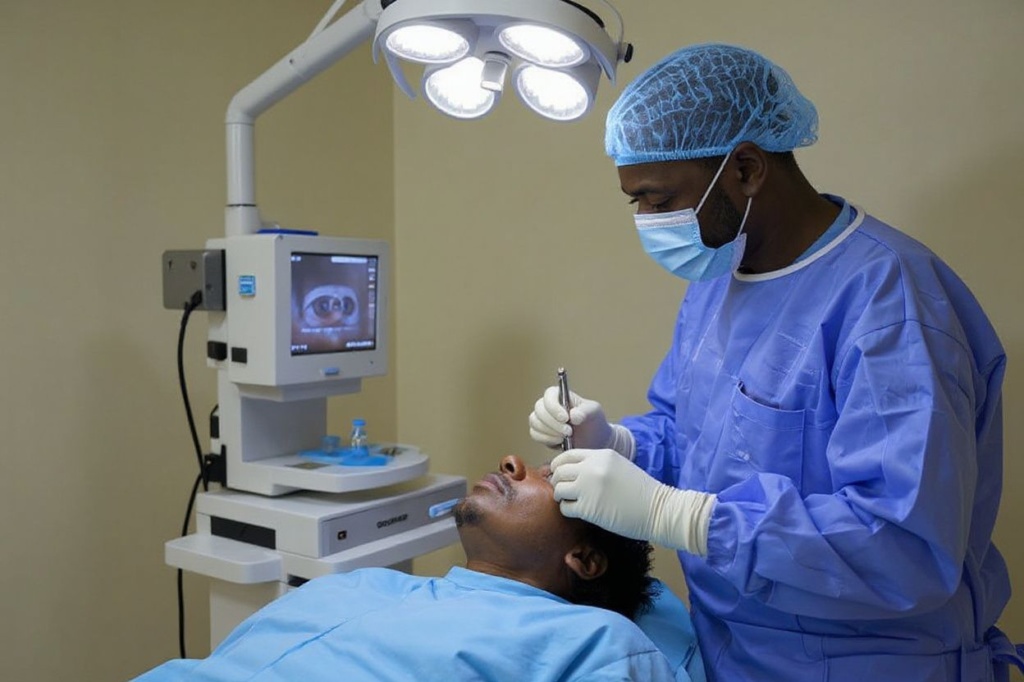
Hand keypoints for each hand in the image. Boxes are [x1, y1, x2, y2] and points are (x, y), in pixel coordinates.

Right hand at [528, 387, 634, 457]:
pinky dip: (546, 439)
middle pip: (539, 410)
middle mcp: (548, 406)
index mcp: (560, 395)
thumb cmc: (594, 421)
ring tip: (566, 437)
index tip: (565, 418)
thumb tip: (573, 415)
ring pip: (535, 423)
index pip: (549, 395)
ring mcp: (542, 419)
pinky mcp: (540, 433)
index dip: (554, 406)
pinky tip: (559, 442)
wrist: (594, 440)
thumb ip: (585, 411)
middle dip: (553, 423)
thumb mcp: (594, 413)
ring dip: (550, 432)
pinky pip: (535, 434)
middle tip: (568, 432)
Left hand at [549, 449, 715, 555]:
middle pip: (559, 472)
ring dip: (561, 497)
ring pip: (558, 489)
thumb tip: (572, 471)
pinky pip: (565, 508)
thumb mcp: (619, 466)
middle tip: (565, 491)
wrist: (658, 510)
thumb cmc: (641, 490)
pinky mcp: (589, 509)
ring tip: (571, 501)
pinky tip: (578, 511)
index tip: (561, 475)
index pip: (567, 455)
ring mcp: (589, 488)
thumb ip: (597, 464)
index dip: (559, 466)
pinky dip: (568, 510)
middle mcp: (592, 468)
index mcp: (601, 455)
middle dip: (558, 482)